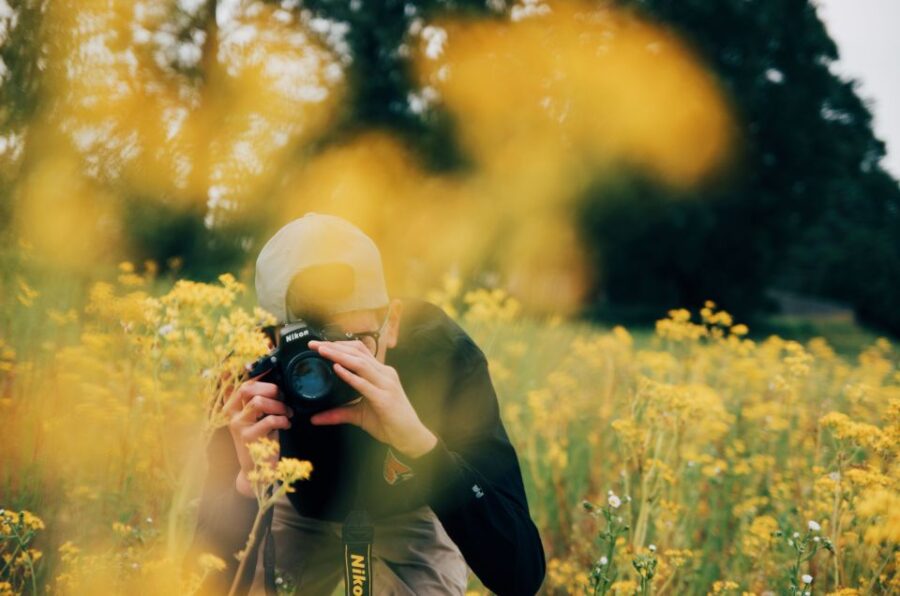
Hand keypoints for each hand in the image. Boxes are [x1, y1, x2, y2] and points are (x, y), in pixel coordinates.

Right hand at [223, 378, 293, 496]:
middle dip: (269, 387)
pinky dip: (283, 420)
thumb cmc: (262, 438)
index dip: (252, 373)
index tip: (266, 366)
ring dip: (278, 405)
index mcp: (233, 406)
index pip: (237, 383)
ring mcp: (238, 426)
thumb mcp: (259, 417)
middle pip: (246, 388)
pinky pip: (269, 420)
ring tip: (287, 412)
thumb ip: (261, 399)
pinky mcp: (248, 438)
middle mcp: (231, 414)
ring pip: (257, 402)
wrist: (257, 469)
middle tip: (282, 396)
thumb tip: (274, 378)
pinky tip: (287, 424)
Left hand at [307, 340, 437, 458]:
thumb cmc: (389, 423)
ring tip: (322, 351)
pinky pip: (364, 384)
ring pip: (360, 364)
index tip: (320, 344)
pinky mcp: (384, 398)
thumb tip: (315, 418)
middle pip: (357, 353)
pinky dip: (349, 375)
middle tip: (314, 344)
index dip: (340, 345)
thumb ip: (338, 413)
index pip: (360, 351)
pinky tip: (337, 368)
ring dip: (339, 355)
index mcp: (381, 373)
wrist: (410, 437)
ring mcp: (386, 384)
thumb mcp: (359, 415)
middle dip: (334, 346)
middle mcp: (385, 374)